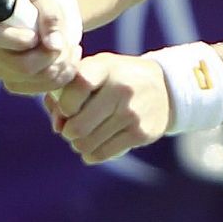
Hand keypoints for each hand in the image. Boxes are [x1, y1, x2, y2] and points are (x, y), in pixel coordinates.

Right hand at [0, 0, 80, 94]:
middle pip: (22, 66)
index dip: (16, 40)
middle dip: (51, 54)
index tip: (35, 36)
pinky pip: (46, 87)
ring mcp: (2, 73)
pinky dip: (65, 74)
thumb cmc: (39, 8)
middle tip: (66, 40)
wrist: (44, 23)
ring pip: (37, 78)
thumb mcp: (46, 2)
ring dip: (63, 62)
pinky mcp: (17, 86)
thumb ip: (50, 17)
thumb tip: (54, 45)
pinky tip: (70, 58)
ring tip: (71, 46)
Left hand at [44, 53, 170, 163]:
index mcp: (107, 67)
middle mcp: (122, 89)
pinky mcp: (140, 134)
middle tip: (71, 128)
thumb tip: (57, 126)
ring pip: (86, 143)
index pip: (78, 85)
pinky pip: (101, 154)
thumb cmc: (116, 79)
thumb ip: (67, 91)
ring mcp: (133, 113)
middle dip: (68, 131)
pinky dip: (91, 154)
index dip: (64, 103)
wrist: (165, 89)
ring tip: (84, 136)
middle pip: (78, 125)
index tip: (67, 107)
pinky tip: (95, 145)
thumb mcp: (96, 70)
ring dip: (78, 143)